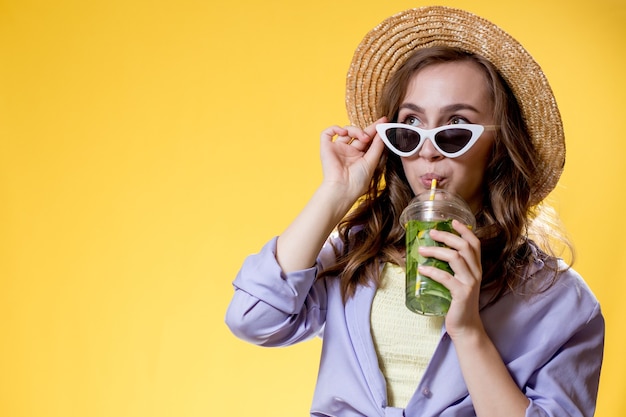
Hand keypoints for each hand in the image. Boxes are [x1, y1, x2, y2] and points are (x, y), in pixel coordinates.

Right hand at [319, 117, 386, 201]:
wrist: (343, 189)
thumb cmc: (357, 181)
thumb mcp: (371, 161)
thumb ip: (377, 146)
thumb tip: (382, 133)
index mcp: (359, 157)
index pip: (367, 140)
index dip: (375, 130)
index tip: (384, 121)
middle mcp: (348, 152)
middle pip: (358, 134)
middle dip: (369, 128)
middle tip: (378, 126)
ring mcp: (337, 149)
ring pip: (345, 131)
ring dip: (356, 130)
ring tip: (363, 137)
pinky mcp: (326, 148)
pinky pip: (327, 133)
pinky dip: (335, 128)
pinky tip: (343, 132)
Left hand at [417, 219, 484, 338]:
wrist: (466, 327)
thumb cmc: (457, 304)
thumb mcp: (457, 282)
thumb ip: (450, 269)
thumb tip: (429, 254)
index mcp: (476, 268)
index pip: (475, 244)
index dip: (464, 231)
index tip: (452, 221)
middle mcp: (476, 273)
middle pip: (464, 246)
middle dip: (446, 236)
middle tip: (430, 233)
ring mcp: (470, 283)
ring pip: (455, 258)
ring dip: (436, 251)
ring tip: (421, 250)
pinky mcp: (462, 294)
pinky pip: (445, 277)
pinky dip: (431, 271)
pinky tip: (421, 269)